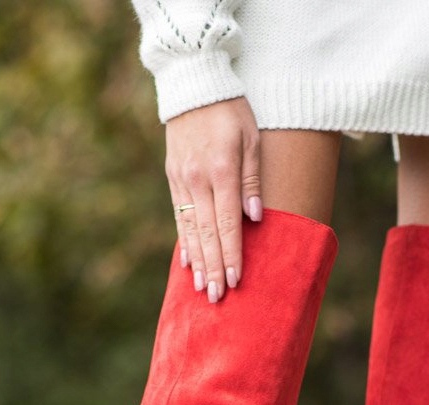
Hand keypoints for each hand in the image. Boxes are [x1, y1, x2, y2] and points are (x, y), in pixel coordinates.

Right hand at [165, 97, 262, 302]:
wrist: (194, 81)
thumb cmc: (231, 109)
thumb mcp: (252, 138)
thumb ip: (252, 180)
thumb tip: (255, 218)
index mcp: (221, 171)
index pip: (227, 223)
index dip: (231, 254)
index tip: (235, 280)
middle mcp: (198, 179)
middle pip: (207, 233)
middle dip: (213, 267)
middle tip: (218, 297)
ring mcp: (182, 179)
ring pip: (190, 229)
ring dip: (197, 261)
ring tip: (202, 288)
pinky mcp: (173, 176)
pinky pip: (179, 215)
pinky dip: (184, 240)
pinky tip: (187, 261)